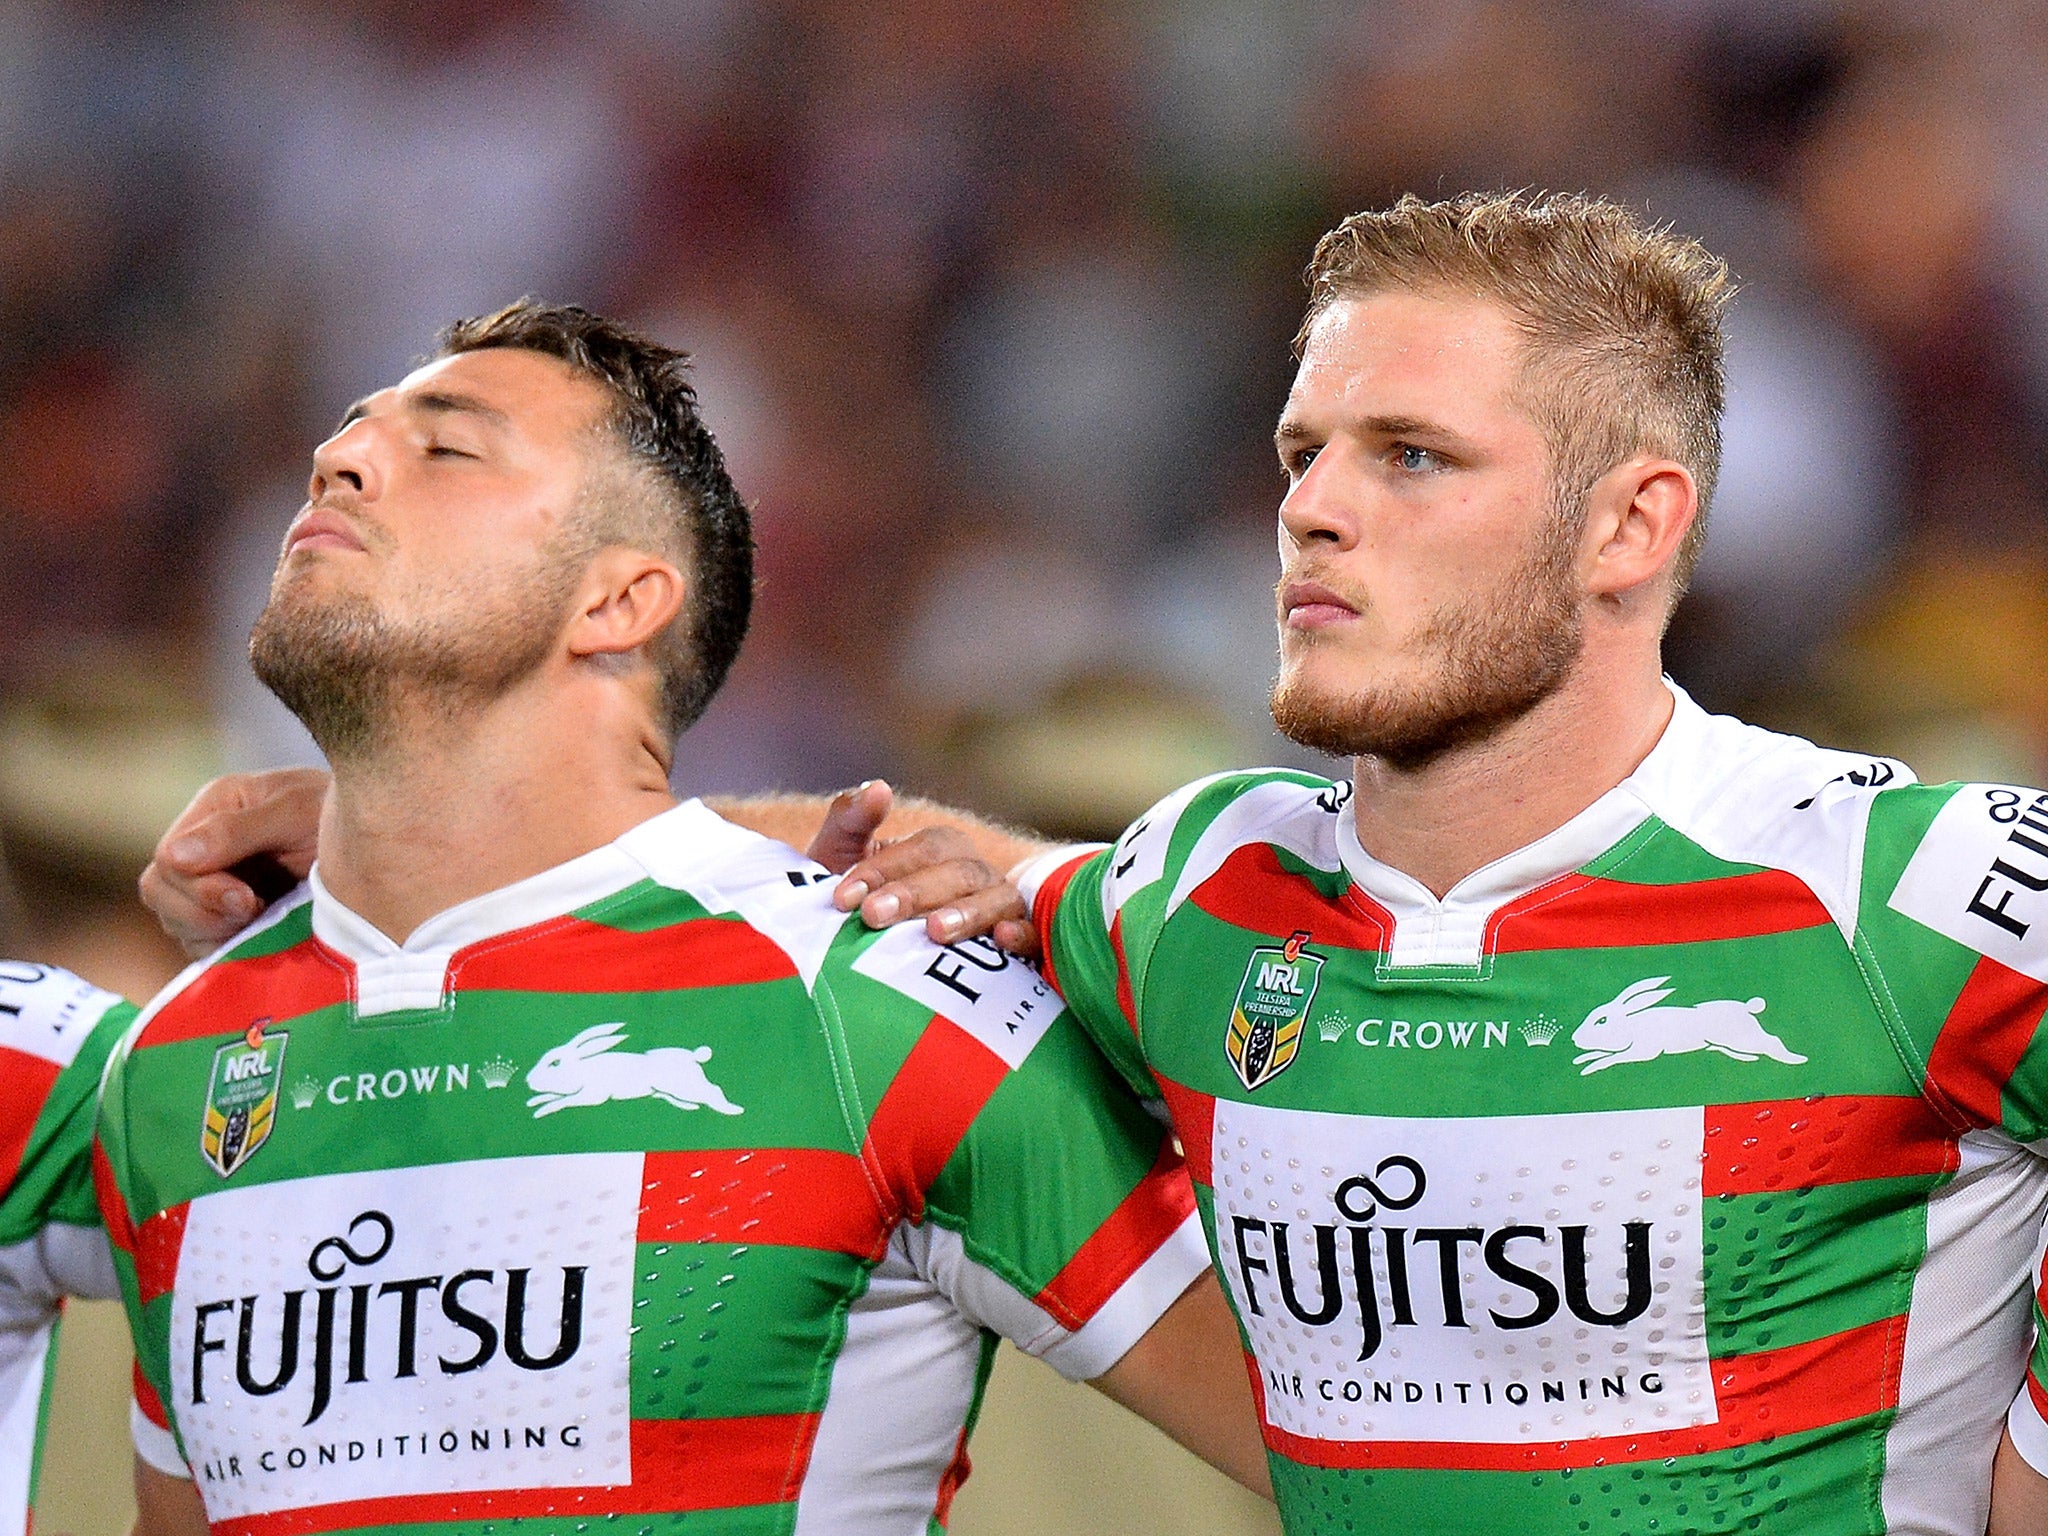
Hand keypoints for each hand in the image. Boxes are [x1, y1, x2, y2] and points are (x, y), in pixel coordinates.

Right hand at [139, 769, 328, 956]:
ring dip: (213, 931)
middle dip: (202, 912)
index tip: (246, 900)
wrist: (389, 844)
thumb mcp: (296, 812)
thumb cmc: (342, 816)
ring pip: (178, 922)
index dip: (198, 888)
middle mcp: (207, 846)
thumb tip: (173, 856)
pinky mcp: (232, 918)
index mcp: (215, 809)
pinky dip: (225, 948)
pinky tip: (261, 938)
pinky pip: (203, 944)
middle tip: (255, 911)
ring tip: (262, 921)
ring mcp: (216, 884)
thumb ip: (238, 831)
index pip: (169, 860)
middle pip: (162, 893)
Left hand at [814, 782, 1039, 957]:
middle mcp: (976, 872)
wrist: (870, 957)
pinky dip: (1023, 934)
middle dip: (912, 893)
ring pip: (995, 900)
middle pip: (955, 873)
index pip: (919, 850)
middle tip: (872, 915)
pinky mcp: (1019, 946)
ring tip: (933, 931)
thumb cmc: (861, 901)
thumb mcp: (844, 858)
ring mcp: (1000, 907)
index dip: (880, 870)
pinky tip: (1003, 938)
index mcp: (941, 847)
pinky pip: (1032, 936)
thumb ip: (851, 818)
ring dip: (966, 913)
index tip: (842, 897)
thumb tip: (878, 788)